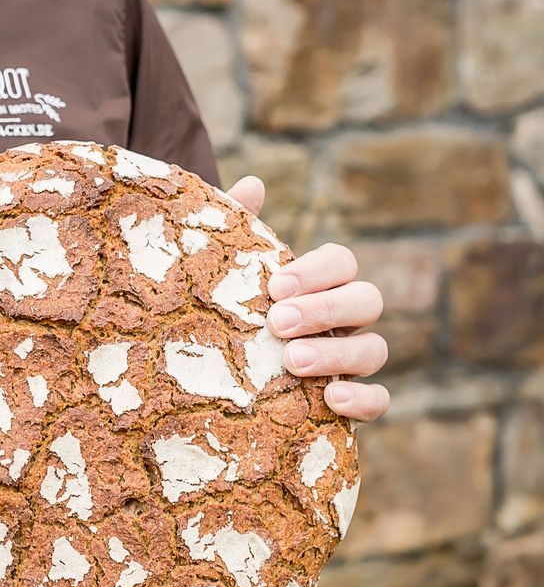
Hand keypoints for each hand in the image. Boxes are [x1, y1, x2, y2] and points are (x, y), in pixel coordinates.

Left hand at [225, 176, 389, 422]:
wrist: (206, 375)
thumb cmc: (221, 311)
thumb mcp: (222, 270)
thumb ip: (237, 227)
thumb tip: (254, 182)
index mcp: (317, 283)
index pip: (342, 261)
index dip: (317, 271)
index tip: (274, 286)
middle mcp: (342, 318)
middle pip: (368, 300)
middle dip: (326, 309)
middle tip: (277, 322)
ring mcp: (351, 360)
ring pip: (376, 349)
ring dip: (338, 353)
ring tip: (292, 361)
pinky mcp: (351, 403)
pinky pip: (379, 401)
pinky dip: (364, 400)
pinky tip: (331, 400)